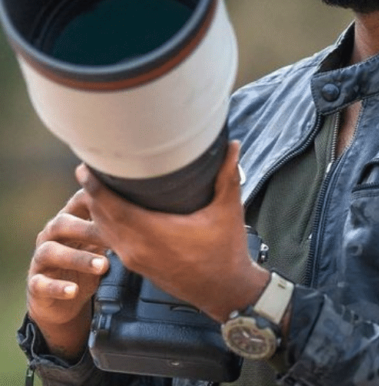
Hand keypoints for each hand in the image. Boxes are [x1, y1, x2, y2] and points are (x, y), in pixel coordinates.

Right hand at [27, 189, 109, 361]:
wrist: (62, 297)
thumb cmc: (87, 259)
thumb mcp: (100, 241)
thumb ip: (114, 223)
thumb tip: (149, 204)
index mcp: (68, 220)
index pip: (77, 202)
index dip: (94, 200)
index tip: (116, 202)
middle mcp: (50, 235)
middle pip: (62, 224)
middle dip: (85, 228)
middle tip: (111, 236)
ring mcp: (40, 259)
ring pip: (51, 252)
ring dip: (77, 258)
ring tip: (102, 265)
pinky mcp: (35, 283)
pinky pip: (41, 284)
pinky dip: (58, 287)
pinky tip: (74, 290)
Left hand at [76, 140, 267, 321]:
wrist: (224, 291)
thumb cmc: (226, 252)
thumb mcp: (228, 210)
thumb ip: (227, 175)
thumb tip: (232, 146)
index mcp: (155, 233)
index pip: (113, 208)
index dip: (96, 187)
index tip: (87, 168)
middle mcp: (138, 248)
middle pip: (102, 217)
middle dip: (93, 192)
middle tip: (90, 166)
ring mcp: (135, 258)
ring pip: (104, 230)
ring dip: (97, 208)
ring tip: (97, 184)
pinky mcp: (138, 265)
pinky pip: (112, 240)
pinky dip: (106, 222)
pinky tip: (111, 210)